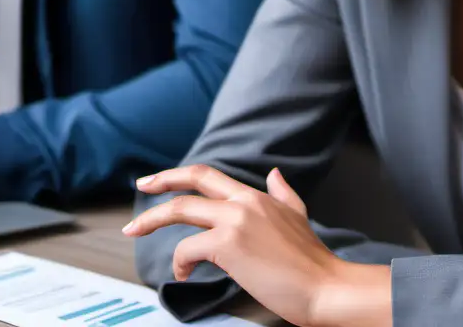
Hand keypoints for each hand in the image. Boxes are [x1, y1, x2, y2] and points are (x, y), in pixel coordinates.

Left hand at [124, 165, 391, 326]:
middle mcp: (243, 201)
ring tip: (136, 231)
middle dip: (160, 183)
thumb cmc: (312, 261)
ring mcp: (235, 221)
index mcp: (255, 195)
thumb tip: (275, 174)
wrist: (326, 287)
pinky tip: (184, 274)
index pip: (209, 175)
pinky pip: (189, 248)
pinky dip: (179, 261)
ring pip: (181, 210)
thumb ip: (283, 193)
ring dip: (153, 220)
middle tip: (140, 186)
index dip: (181, 174)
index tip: (158, 179)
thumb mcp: (298, 215)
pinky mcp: (228, 245)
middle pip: (192, 181)